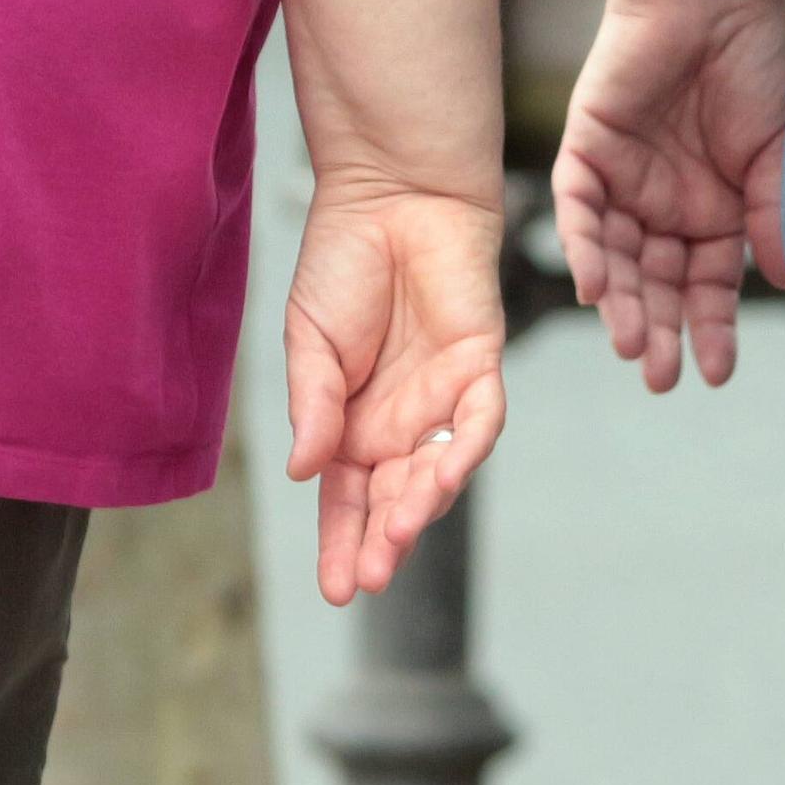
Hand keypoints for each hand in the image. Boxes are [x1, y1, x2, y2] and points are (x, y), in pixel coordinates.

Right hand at [281, 183, 507, 605]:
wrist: (390, 194)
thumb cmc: (342, 262)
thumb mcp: (308, 340)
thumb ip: (312, 404)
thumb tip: (303, 472)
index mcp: (350, 425)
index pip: (346, 501)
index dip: (341, 544)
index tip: (334, 591)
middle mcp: (399, 424)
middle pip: (393, 500)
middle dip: (382, 542)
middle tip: (368, 578)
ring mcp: (442, 399)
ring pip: (438, 472)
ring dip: (420, 507)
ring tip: (396, 538)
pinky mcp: (481, 365)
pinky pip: (480, 421)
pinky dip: (464, 450)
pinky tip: (442, 478)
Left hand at [551, 0, 784, 392]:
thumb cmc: (758, 62)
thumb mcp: (778, 153)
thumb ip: (770, 218)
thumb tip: (776, 287)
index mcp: (713, 211)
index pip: (705, 287)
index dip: (710, 329)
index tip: (717, 372)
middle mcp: (664, 204)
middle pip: (654, 283)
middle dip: (656, 331)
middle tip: (660, 378)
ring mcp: (623, 179)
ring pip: (613, 258)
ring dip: (618, 303)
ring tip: (628, 346)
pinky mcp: (585, 148)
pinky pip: (577, 210)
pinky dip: (583, 248)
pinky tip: (592, 287)